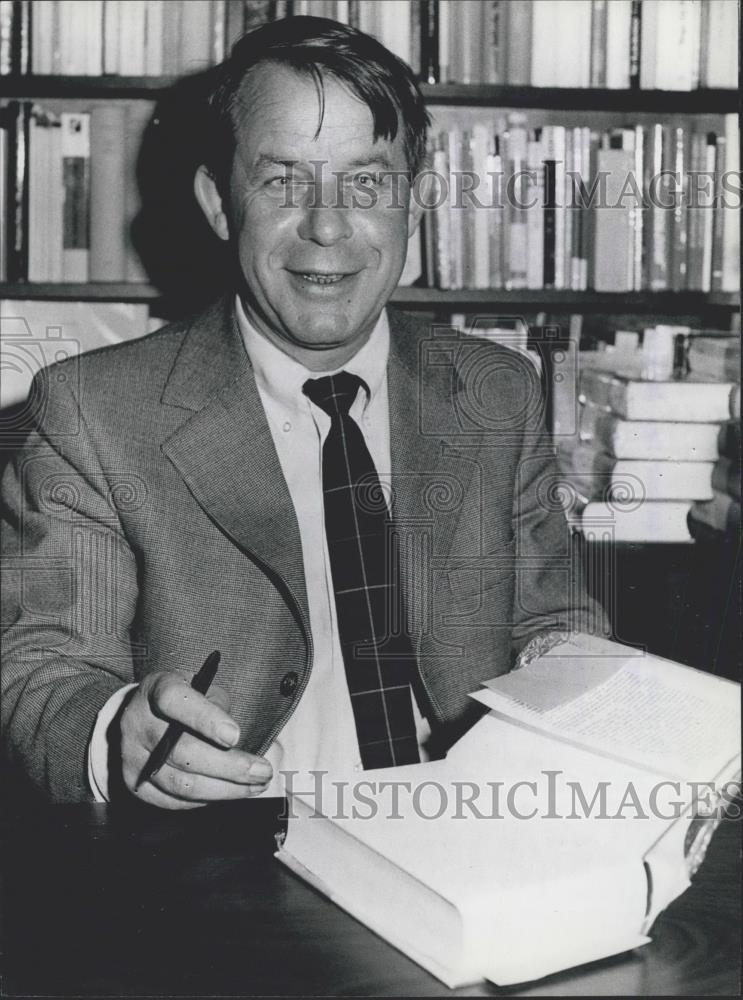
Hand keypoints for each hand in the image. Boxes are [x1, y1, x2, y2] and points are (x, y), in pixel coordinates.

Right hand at [116, 671, 272, 807]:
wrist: (143, 716)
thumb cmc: (183, 701)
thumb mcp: (200, 686)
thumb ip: (216, 704)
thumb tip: (233, 740)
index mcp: (157, 689)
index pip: (175, 701)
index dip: (205, 719)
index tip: (235, 736)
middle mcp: (138, 723)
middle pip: (182, 753)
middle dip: (229, 767)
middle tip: (262, 772)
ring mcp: (133, 757)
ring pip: (181, 784)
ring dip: (225, 790)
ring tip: (255, 786)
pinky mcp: (135, 785)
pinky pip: (175, 801)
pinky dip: (206, 799)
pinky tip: (228, 792)